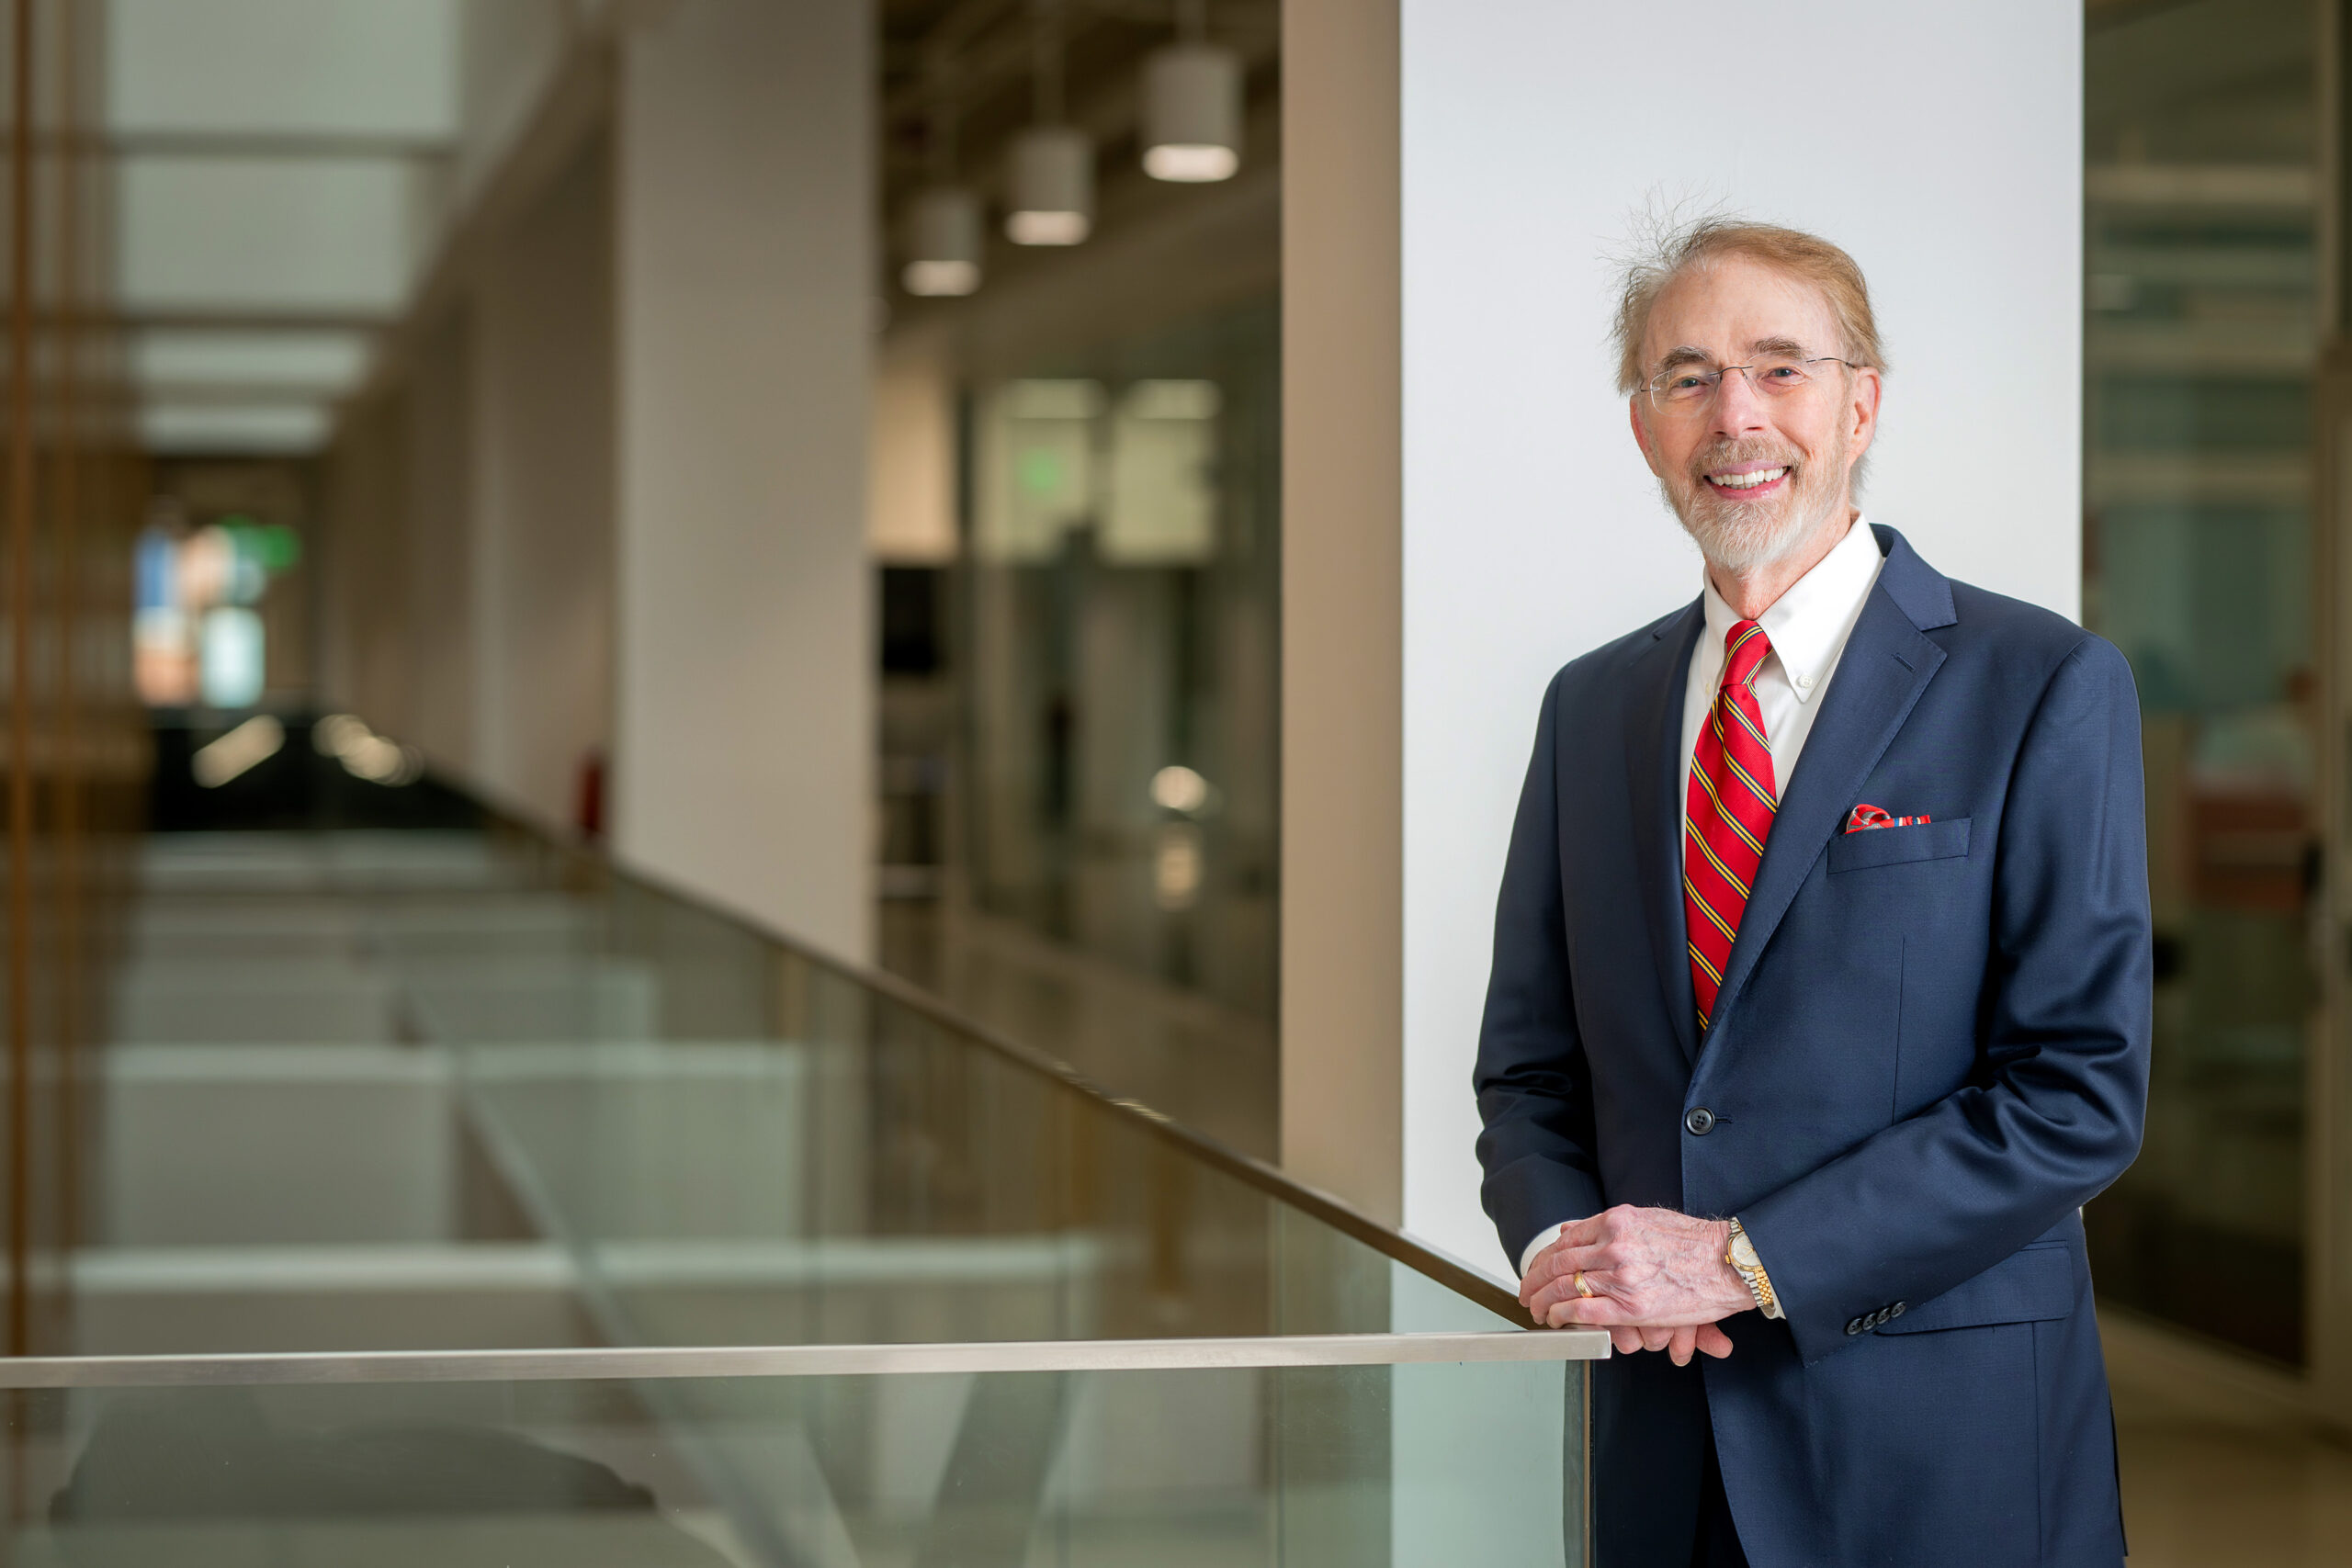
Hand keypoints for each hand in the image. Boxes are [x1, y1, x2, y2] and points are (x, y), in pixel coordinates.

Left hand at [1517, 1205, 1754, 1364]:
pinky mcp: (1631, 1306)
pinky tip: (1556, 1319)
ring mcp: (1621, 1275)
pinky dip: (1562, 1315)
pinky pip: (1583, 1310)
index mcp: (1616, 1222)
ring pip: (1565, 1287)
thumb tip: (1570, 1229)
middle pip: (1559, 1263)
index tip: (1536, 1269)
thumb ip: (1605, 1225)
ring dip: (1543, 1301)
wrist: (1728, 1262)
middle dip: (1535, 1280)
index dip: (1543, 1258)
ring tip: (1537, 1310)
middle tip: (1526, 1292)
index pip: (1564, 1240)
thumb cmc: (1693, 1242)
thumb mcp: (1645, 1218)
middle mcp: (1614, 1245)